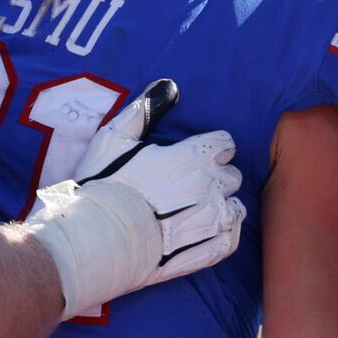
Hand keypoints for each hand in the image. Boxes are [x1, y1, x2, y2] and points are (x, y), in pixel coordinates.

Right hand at [26, 79, 245, 310]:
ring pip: (236, 209)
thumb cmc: (106, 185)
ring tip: (203, 212)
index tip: (202, 154)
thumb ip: (144, 111)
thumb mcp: (115, 139)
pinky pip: (229, 242)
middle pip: (233, 177)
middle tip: (196, 185)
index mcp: (194, 157)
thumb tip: (167, 87)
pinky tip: (211, 234)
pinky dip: (224, 236)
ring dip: (224, 207)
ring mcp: (212, 221)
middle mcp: (211, 187)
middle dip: (219, 178)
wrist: (101, 237)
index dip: (215, 147)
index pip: (224, 143)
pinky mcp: (207, 250)